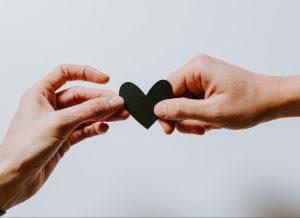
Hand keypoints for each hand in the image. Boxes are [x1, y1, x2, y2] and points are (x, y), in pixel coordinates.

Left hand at [0, 65, 128, 209]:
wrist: (13, 180)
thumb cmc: (22, 149)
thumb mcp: (59, 123)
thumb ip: (89, 111)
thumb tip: (112, 101)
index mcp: (41, 94)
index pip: (66, 73)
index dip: (86, 73)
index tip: (105, 79)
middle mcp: (50, 107)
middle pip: (81, 96)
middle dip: (101, 99)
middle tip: (119, 104)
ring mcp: (58, 123)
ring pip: (85, 113)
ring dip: (103, 114)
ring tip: (121, 115)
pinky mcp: (64, 139)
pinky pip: (84, 129)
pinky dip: (95, 128)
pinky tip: (103, 128)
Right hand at [155, 55, 295, 134]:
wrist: (271, 102)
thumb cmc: (249, 102)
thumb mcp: (213, 111)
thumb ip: (182, 110)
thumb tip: (158, 109)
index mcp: (196, 69)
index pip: (165, 88)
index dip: (163, 110)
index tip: (168, 129)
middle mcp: (197, 72)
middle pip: (173, 98)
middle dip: (183, 118)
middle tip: (197, 128)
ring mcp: (201, 81)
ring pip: (182, 106)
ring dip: (193, 120)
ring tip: (209, 124)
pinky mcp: (205, 90)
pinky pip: (192, 106)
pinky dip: (199, 118)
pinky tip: (212, 121)